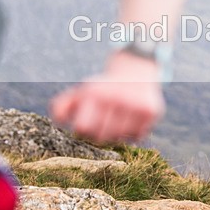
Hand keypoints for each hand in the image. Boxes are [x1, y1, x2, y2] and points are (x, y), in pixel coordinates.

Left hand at [50, 51, 164, 142]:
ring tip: (119, 117)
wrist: (137, 71)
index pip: (82, 129)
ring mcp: (135, 105)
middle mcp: (116, 98)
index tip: (87, 121)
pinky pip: (137, 137)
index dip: (83, 129)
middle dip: (100, 132)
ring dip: (117, 133)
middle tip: (104, 119)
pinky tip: (132, 118)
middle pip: (100, 137)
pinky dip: (133, 132)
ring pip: (119, 139)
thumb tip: (59, 121)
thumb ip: (62, 106)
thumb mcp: (82, 92)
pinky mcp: (151, 111)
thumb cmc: (104, 88)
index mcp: (95, 93)